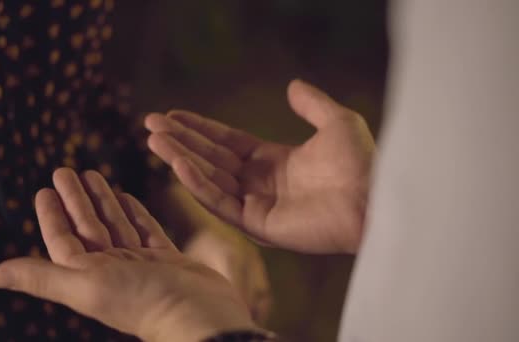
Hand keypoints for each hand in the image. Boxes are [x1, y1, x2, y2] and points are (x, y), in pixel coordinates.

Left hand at [0, 168, 260, 341]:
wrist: (199, 316)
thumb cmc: (143, 302)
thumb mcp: (86, 287)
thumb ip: (44, 278)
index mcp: (90, 275)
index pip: (64, 240)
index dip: (52, 216)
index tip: (45, 189)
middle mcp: (113, 270)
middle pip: (88, 227)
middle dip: (76, 200)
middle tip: (64, 170)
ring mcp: (141, 265)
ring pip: (116, 226)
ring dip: (103, 202)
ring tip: (94, 174)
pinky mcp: (168, 260)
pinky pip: (146, 231)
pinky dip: (136, 214)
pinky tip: (128, 197)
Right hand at [145, 79, 374, 253]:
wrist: (376, 199)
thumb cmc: (363, 163)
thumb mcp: (336, 121)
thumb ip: (311, 104)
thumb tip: (292, 85)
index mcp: (274, 161)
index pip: (226, 143)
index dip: (199, 129)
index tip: (172, 116)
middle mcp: (260, 183)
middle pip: (211, 159)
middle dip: (180, 141)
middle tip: (151, 124)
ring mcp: (257, 204)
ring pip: (210, 179)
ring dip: (181, 159)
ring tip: (154, 140)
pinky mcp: (258, 224)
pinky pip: (222, 202)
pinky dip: (199, 185)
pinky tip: (180, 165)